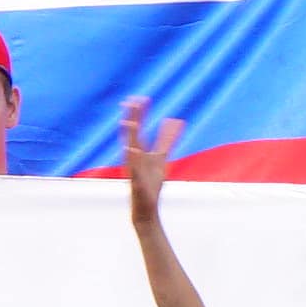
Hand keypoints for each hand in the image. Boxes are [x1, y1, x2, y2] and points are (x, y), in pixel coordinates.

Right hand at [116, 101, 185, 215]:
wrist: (145, 208)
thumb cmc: (151, 182)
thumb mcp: (161, 157)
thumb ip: (166, 139)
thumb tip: (175, 121)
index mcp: (139, 152)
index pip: (137, 129)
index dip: (138, 114)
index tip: (138, 98)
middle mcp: (134, 159)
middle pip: (132, 135)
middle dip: (133, 119)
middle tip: (132, 101)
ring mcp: (134, 171)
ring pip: (131, 151)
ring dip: (130, 138)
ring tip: (130, 123)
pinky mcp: (137, 184)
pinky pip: (134, 170)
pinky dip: (133, 161)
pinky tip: (131, 149)